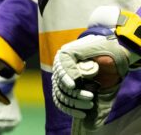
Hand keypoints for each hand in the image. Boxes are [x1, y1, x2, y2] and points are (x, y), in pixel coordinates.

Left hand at [51, 6, 137, 128]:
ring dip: (74, 92)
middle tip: (90, 103)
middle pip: (59, 91)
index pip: (60, 97)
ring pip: (59, 81)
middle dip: (74, 101)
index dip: (69, 108)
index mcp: (67, 81)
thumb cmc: (110, 74)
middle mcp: (62, 71)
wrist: (120, 56)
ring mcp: (63, 61)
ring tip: (89, 96)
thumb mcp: (102, 94)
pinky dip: (67, 77)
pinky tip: (74, 85)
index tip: (83, 114)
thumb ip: (96, 107)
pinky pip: (62, 65)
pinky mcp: (67, 51)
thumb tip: (90, 127)